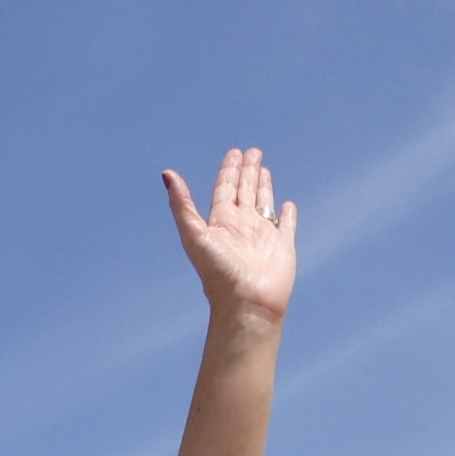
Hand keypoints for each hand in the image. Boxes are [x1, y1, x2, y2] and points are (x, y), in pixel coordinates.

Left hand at [165, 146, 295, 330]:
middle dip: (247, 171)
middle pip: (244, 191)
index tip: (234, 153)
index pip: (225, 189)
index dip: (229, 170)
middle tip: (252, 151)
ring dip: (264, 186)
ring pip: (263, 203)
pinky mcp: (283, 246)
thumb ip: (182, 204)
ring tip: (264, 169)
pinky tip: (287, 205)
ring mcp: (263, 236)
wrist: (247, 304)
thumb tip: (166, 173)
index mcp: (221, 222)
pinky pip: (286, 225)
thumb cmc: (219, 273)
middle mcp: (242, 226)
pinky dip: (287, 214)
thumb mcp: (195, 234)